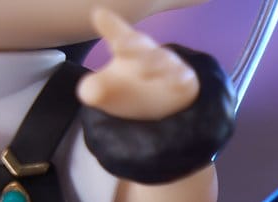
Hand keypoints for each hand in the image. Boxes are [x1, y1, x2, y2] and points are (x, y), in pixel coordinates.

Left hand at [78, 7, 198, 119]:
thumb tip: (93, 89)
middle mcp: (148, 52)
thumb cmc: (124, 90)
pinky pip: (183, 77)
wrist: (154, 109)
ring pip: (164, 61)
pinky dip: (181, 79)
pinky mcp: (184, 80)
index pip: (119, 34)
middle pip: (142, 46)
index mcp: (126, 47)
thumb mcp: (102, 93)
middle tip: (119, 46)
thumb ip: (93, 89)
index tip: (99, 15)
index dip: (111, 26)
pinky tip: (178, 83)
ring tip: (143, 71)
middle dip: (133, 46)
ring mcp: (169, 65)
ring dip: (155, 64)